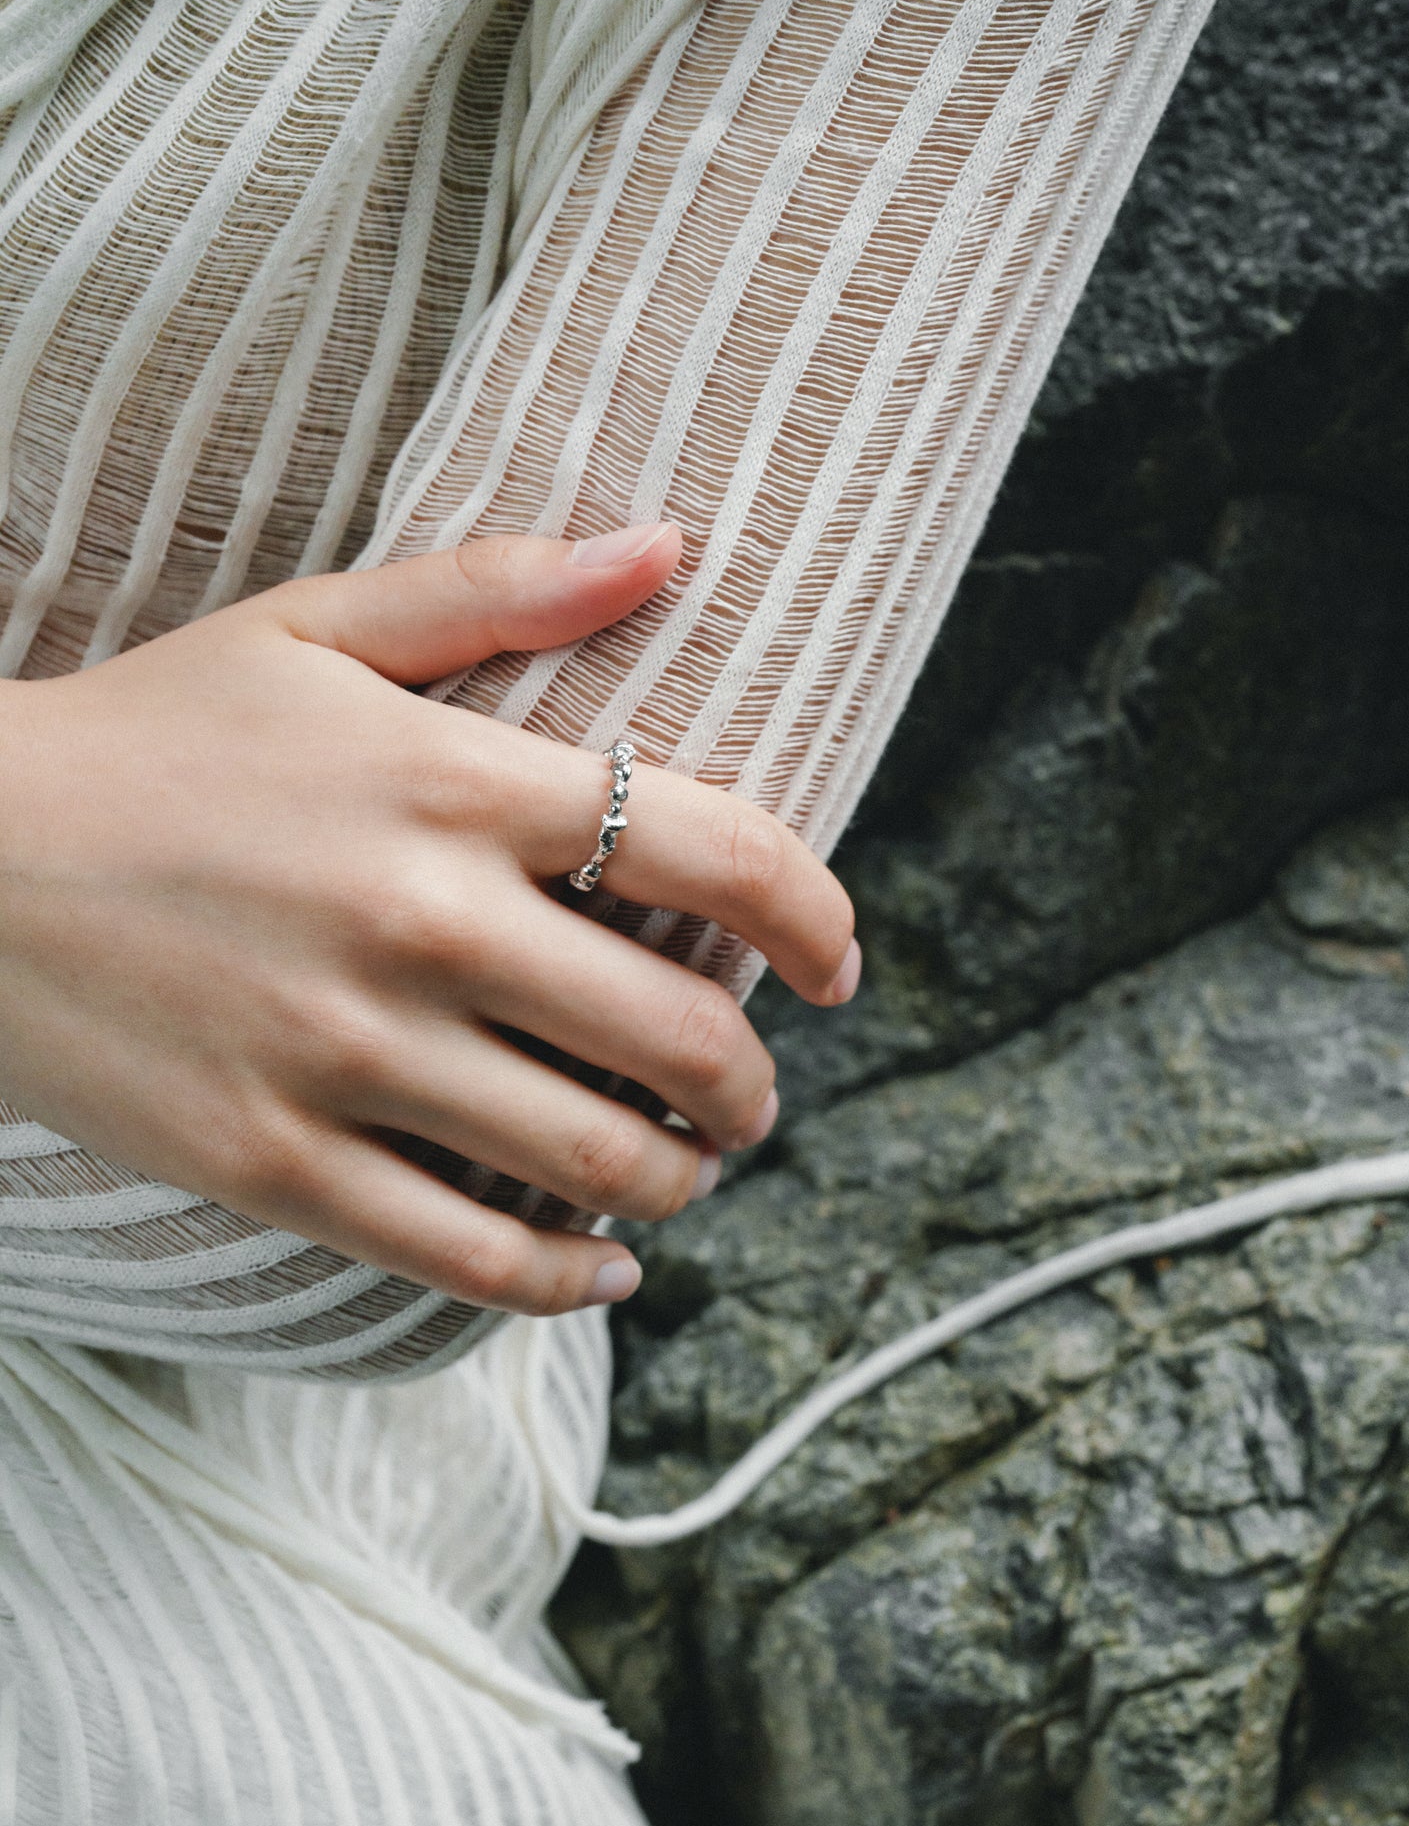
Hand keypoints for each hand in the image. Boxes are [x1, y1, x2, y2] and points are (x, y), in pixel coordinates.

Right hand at [0, 526, 857, 1315]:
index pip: (716, 851)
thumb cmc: (150, 738)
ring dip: (682, 1178)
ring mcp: (345, 1054)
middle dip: (752, 1082)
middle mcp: (421, 923)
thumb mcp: (313, 628)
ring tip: (689, 1170)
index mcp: (452, 783)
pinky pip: (469, 1258)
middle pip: (679, 1033)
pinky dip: (568, 1281)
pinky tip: (607, 1269)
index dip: (818, 917)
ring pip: (594, 1158)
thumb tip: (671, 545)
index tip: (840, 964)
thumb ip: (500, 585)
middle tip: (754, 1095)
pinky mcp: (274, 1163)